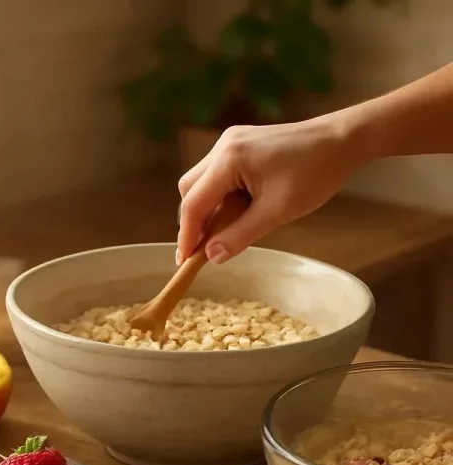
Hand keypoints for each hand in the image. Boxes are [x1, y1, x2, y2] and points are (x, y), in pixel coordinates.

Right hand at [177, 116, 358, 265]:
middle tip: (205, 250)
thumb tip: (211, 256)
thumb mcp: (276, 212)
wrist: (341, 141)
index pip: (193, 204)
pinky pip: (217, 175)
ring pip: (201, 182)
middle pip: (189, 190)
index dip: (187, 236)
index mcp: (229, 160)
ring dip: (207, 209)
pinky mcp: (240, 144)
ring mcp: (231, 142)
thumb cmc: (314, 174)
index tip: (185, 263)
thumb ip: (240, 235)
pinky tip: (237, 212)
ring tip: (225, 232)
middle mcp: (223, 146)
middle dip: (194, 221)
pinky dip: (220, 197)